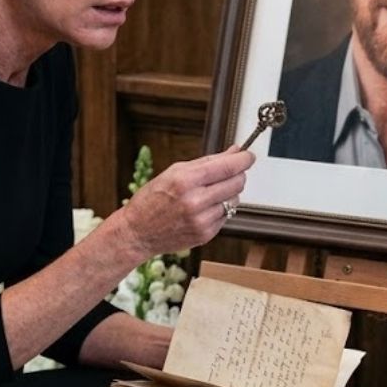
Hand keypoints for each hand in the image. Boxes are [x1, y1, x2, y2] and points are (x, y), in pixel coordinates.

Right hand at [121, 147, 253, 258]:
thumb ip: (208, 162)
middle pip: (237, 183)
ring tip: (209, 193)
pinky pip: (226, 216)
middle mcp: (196, 201)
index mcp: (186, 180)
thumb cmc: (152, 199)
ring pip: (234, 200)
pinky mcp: (206, 234)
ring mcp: (202, 220)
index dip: (244, 159)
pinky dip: (220, 209)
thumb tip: (234, 152)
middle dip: (238, 175)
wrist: (138, 232)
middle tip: (229, 172)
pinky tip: (204, 208)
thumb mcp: (175, 171)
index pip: (228, 167)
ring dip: (228, 193)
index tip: (248, 156)